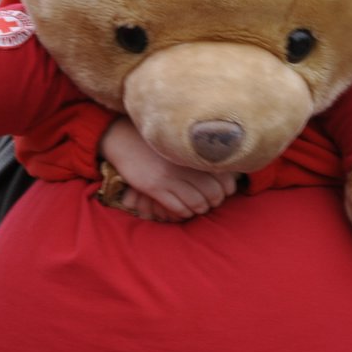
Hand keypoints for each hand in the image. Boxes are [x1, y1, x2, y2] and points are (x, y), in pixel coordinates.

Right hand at [100, 118, 236, 220]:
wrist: (124, 139)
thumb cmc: (156, 142)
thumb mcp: (180, 143)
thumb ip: (200, 152)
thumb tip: (225, 170)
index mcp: (193, 150)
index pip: (223, 176)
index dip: (228, 188)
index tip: (226, 191)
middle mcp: (184, 164)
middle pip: (212, 191)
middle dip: (216, 201)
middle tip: (213, 202)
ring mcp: (169, 177)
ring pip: (196, 202)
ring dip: (201, 208)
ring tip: (200, 207)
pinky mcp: (154, 187)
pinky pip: (177, 207)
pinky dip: (185, 212)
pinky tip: (185, 210)